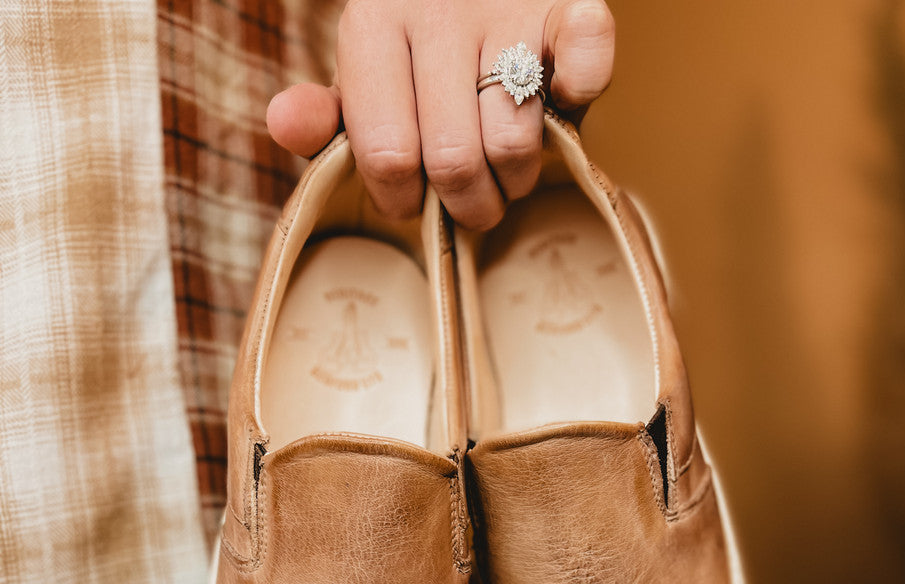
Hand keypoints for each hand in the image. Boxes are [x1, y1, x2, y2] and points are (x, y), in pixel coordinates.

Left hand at [266, 0, 614, 229]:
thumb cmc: (415, 48)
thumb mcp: (362, 81)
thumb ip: (326, 117)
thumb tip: (284, 125)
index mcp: (372, 25)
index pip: (387, 154)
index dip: (401, 200)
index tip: (411, 200)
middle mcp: (438, 9)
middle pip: (454, 161)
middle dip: (468, 207)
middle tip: (472, 203)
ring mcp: (508, 7)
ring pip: (514, 142)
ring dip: (517, 178)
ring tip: (508, 168)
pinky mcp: (571, 5)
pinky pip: (585, 74)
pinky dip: (579, 106)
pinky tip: (555, 105)